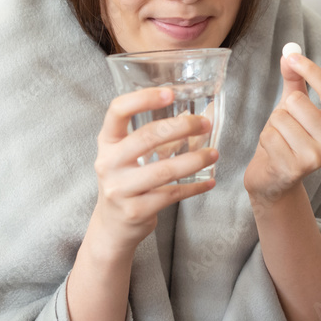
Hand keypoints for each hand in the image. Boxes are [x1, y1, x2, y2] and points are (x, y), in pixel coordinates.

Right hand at [92, 88, 218, 259]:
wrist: (112, 226)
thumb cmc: (126, 182)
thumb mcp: (129, 156)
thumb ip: (156, 137)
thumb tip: (194, 115)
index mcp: (107, 142)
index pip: (118, 110)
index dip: (143, 98)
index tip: (170, 93)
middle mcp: (108, 163)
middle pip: (146, 137)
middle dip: (181, 127)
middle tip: (204, 124)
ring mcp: (120, 188)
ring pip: (163, 170)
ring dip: (194, 160)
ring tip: (213, 153)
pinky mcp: (135, 211)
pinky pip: (171, 195)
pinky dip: (194, 187)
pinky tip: (209, 181)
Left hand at [243, 53, 320, 206]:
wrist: (275, 178)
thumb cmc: (288, 137)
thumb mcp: (294, 106)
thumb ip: (295, 79)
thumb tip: (289, 53)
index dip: (311, 70)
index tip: (292, 56)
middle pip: (299, 102)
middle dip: (284, 109)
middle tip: (288, 127)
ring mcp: (316, 159)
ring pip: (281, 118)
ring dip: (273, 126)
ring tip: (280, 140)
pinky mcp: (294, 169)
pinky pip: (270, 135)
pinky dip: (266, 140)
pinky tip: (273, 152)